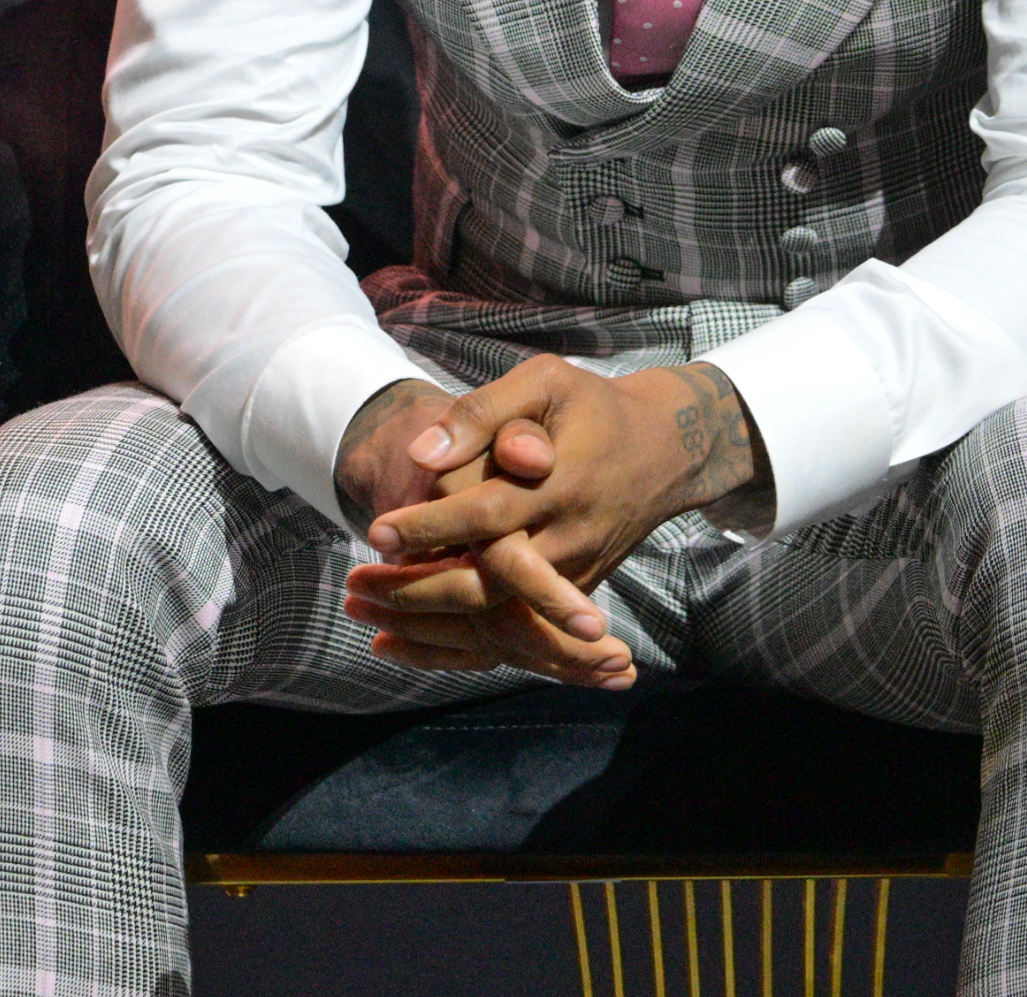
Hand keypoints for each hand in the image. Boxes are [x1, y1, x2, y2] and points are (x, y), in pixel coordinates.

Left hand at [332, 374, 634, 687]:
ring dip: (428, 624)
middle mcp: (571, 538)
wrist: (668, 451)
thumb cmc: (596, 409)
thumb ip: (485, 411)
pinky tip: (403, 640)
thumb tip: (424, 452)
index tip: (377, 528)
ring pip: (498, 620)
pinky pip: (516, 633)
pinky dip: (458, 645)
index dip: (430, 525)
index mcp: (562, 483)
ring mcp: (577, 573)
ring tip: (366, 613)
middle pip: (488, 585)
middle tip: (358, 583)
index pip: (486, 515)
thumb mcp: (547, 381)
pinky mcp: (577, 592)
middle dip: (418, 591)